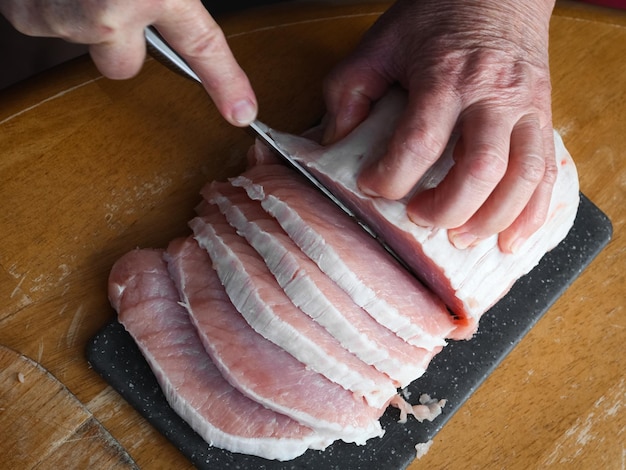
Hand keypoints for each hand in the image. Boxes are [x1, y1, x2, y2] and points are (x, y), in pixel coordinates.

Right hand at [0, 0, 256, 125]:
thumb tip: (173, 1)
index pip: (200, 46)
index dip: (224, 81)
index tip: (241, 110)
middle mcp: (106, 13)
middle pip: (123, 66)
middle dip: (123, 43)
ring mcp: (61, 16)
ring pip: (84, 43)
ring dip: (84, 19)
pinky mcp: (23, 11)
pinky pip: (45, 24)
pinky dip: (52, 5)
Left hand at [322, 0, 556, 252]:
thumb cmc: (437, 15)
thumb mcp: (380, 44)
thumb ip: (350, 91)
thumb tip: (334, 143)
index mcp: (445, 75)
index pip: (419, 142)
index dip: (391, 176)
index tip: (372, 185)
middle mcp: (492, 94)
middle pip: (479, 168)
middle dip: (446, 208)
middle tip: (419, 217)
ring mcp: (525, 107)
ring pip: (523, 177)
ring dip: (491, 218)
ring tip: (460, 237)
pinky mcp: (543, 117)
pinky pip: (549, 173)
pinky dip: (532, 213)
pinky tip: (511, 238)